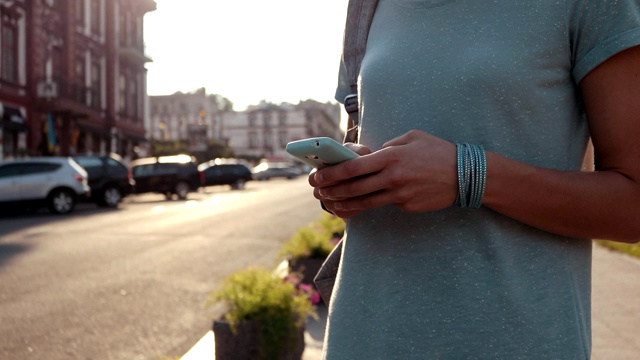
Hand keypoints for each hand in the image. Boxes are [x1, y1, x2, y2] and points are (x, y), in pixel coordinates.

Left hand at [309, 130, 457, 216]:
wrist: (466, 174)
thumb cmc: (438, 151)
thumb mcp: (412, 137)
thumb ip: (388, 145)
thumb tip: (370, 155)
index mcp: (391, 157)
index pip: (354, 167)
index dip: (332, 174)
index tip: (317, 176)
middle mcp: (393, 177)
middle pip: (354, 188)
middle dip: (331, 191)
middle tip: (317, 192)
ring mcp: (400, 195)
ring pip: (364, 202)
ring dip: (343, 203)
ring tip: (330, 203)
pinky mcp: (407, 206)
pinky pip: (384, 204)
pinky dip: (368, 204)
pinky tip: (355, 206)